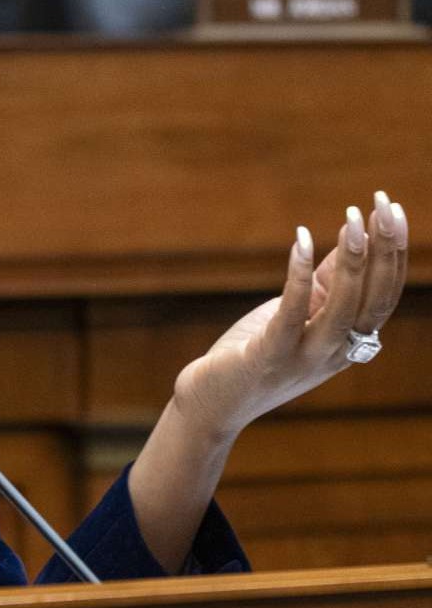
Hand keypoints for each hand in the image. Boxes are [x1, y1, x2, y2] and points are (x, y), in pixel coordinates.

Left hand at [172, 192, 408, 435]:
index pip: (385, 293)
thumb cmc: (256, 354)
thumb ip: (325, 285)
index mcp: (350, 341)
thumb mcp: (300, 315)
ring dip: (352, 260)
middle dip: (384, 248)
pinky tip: (301, 240)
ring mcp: (305, 357)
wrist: (214, 404)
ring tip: (352, 218)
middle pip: (374, 297)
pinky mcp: (269, 357)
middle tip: (383, 203)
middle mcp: (337, 352)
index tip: (393, 209)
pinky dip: (297, 275)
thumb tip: (353, 241)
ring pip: (342, 306)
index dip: (394, 251)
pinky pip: (291, 312)